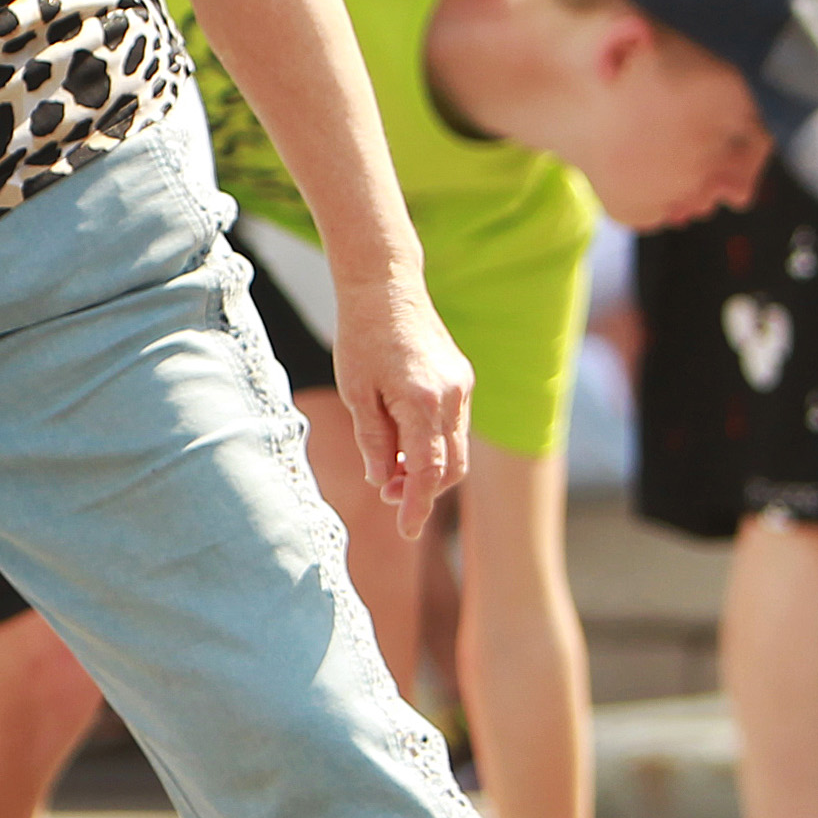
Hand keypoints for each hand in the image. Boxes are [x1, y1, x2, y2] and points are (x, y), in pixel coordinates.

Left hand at [326, 277, 472, 538]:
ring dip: (428, 467)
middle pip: (450, 467)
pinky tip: (403, 441)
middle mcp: (451, 396)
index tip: (406, 531)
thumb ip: (373, 442)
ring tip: (391, 469)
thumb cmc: (362, 338)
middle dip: (423, 489)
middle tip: (389, 495)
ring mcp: (461, 387)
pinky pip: (453, 425)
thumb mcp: (356, 394)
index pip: (428, 470)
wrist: (385, 286)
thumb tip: (384, 481)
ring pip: (455, 448)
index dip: (418, 505)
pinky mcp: (461, 378)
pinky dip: (433, 443)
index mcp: (422, 401)